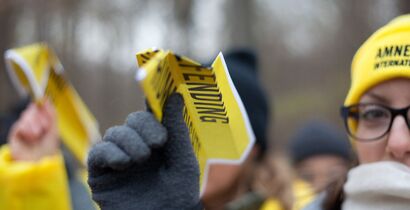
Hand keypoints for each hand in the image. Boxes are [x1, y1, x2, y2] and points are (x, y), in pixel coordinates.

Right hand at [8, 99, 59, 161]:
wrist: (38, 163)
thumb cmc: (48, 150)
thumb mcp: (54, 130)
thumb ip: (52, 115)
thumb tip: (47, 100)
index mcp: (44, 123)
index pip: (41, 108)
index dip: (42, 104)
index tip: (44, 100)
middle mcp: (34, 124)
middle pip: (33, 109)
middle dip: (40, 117)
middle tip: (44, 127)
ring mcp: (24, 128)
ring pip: (27, 115)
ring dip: (34, 124)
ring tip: (37, 135)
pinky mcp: (15, 133)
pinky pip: (20, 123)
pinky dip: (27, 129)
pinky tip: (31, 137)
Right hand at [87, 94, 200, 209]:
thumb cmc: (179, 191)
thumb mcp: (182, 157)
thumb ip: (176, 127)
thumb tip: (176, 95)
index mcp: (156, 140)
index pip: (150, 115)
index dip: (151, 102)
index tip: (156, 91)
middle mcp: (136, 146)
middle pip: (132, 120)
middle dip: (144, 127)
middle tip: (157, 144)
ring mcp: (118, 158)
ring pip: (114, 133)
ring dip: (130, 142)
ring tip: (142, 158)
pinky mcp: (101, 174)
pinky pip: (97, 152)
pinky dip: (110, 153)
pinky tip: (124, 163)